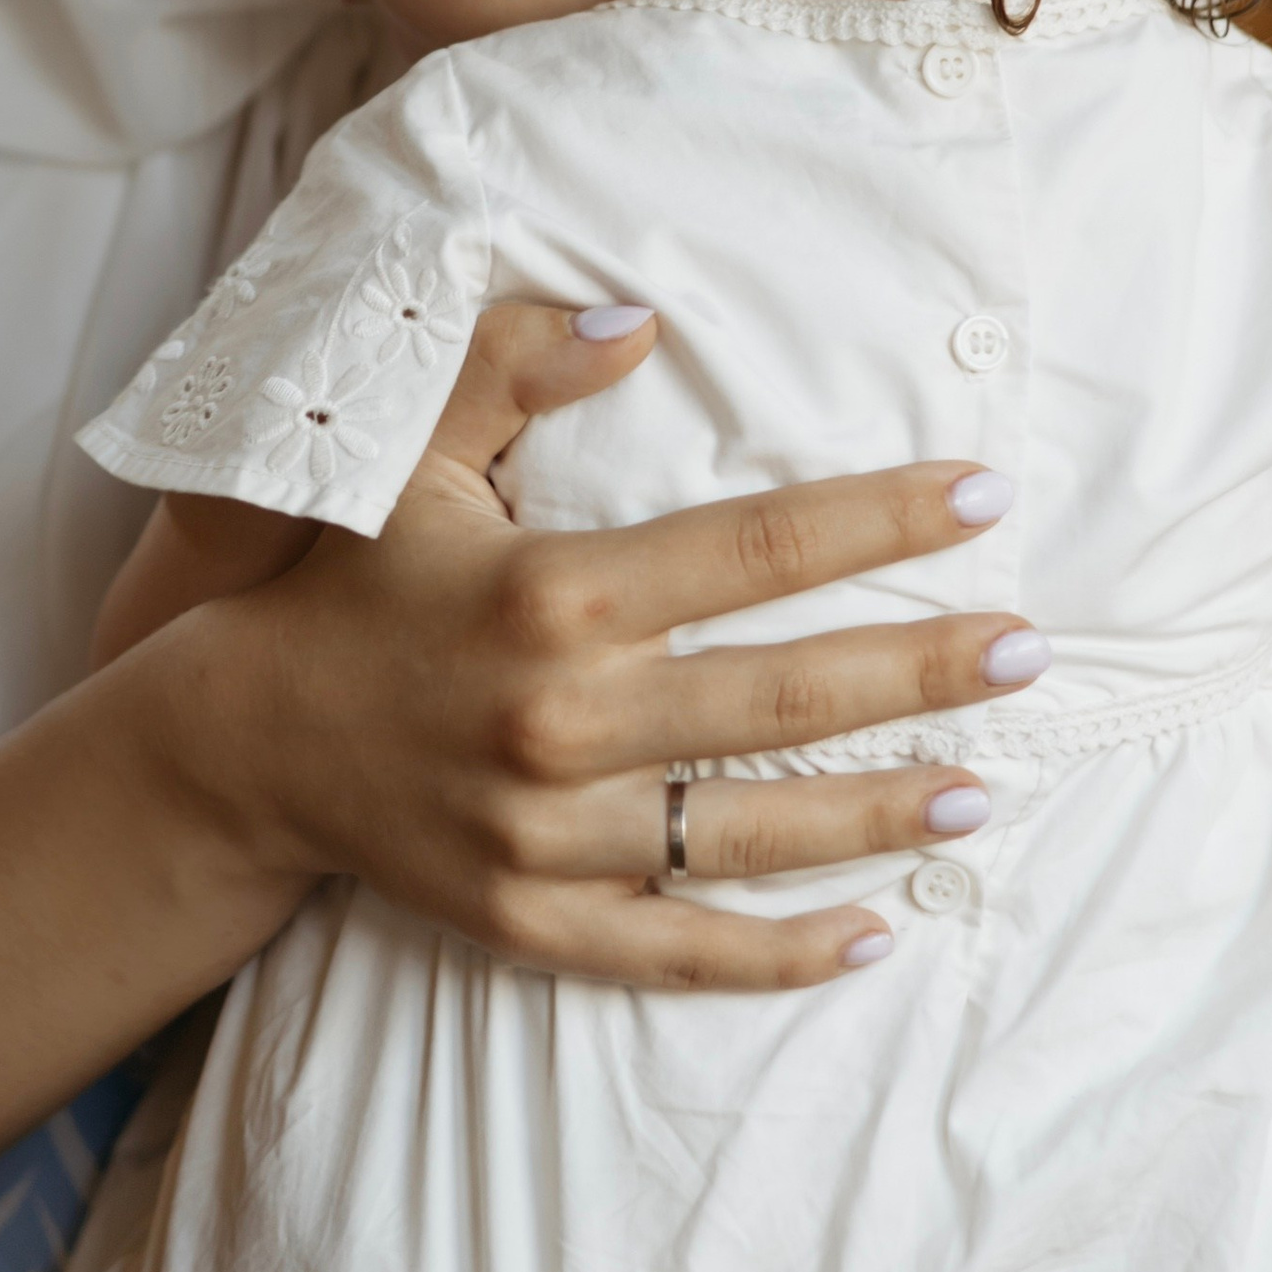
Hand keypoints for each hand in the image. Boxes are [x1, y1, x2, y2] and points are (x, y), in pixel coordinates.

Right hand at [141, 299, 1040, 991]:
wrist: (240, 744)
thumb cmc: (347, 583)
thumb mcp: (407, 454)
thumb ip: (514, 366)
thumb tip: (638, 317)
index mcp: (551, 592)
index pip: (756, 547)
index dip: (881, 519)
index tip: (982, 497)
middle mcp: (562, 718)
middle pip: (788, 694)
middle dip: (925, 671)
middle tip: (1031, 650)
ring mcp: (551, 834)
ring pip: (754, 829)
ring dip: (884, 810)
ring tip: (984, 786)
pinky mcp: (534, 921)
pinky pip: (680, 951)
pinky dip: (780, 953)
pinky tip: (872, 932)